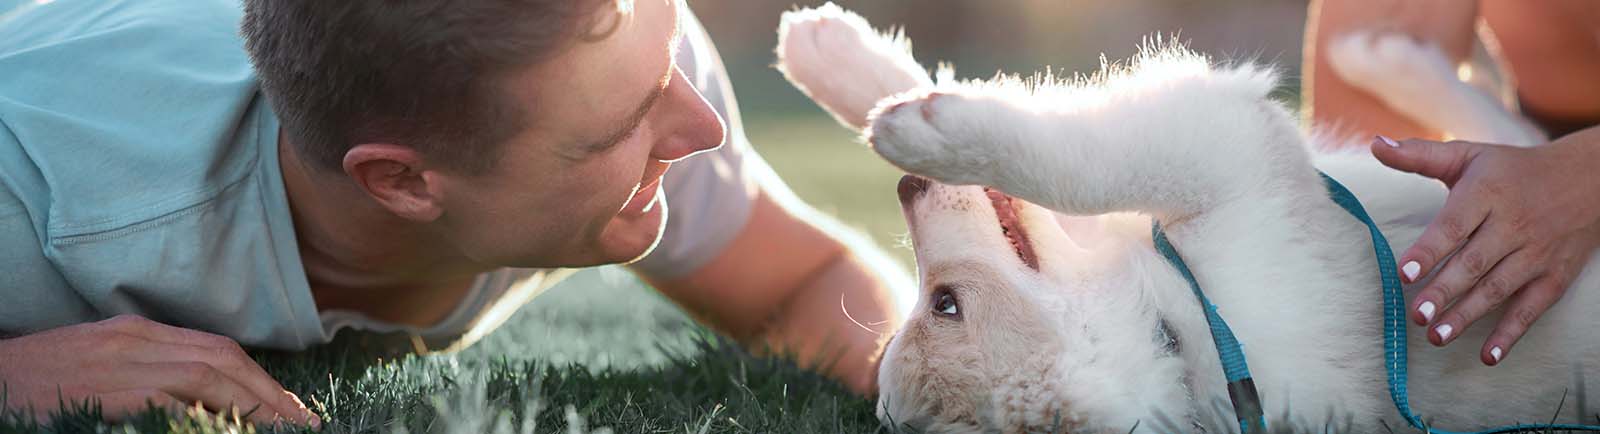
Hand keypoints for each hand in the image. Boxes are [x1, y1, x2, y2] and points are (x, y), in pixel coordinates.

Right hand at [0, 315, 320, 427]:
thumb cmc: (34, 385)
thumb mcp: (96, 373)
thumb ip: (146, 379)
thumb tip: (198, 405)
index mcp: (137, 332)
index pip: (216, 349)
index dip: (259, 379)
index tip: (289, 407)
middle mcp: (137, 338)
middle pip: (224, 356)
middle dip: (271, 391)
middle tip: (306, 422)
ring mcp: (121, 358)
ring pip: (210, 372)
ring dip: (256, 401)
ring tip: (287, 428)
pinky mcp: (108, 384)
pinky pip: (173, 393)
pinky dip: (212, 409)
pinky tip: (236, 429)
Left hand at [1370, 128, 1599, 365]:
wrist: (1591, 178)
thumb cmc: (1512, 169)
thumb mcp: (1470, 155)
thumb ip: (1420, 155)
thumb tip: (1375, 145)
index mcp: (1488, 193)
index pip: (1456, 224)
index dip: (1431, 248)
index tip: (1406, 272)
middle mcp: (1514, 224)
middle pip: (1475, 262)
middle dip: (1445, 291)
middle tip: (1416, 315)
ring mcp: (1537, 253)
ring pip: (1499, 288)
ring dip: (1468, 316)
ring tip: (1436, 337)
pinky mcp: (1555, 276)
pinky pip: (1532, 308)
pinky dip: (1511, 334)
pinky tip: (1488, 356)